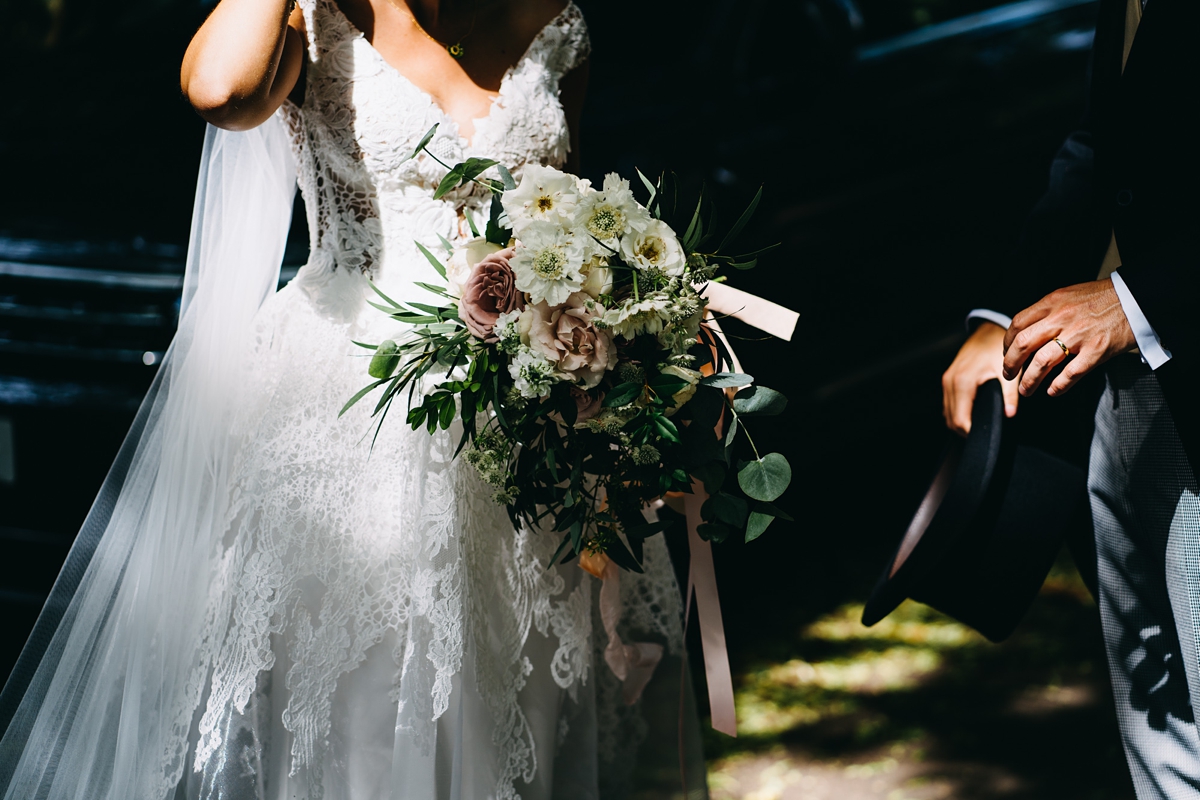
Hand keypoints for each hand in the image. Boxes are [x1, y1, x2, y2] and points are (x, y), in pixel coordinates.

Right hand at [942, 322, 1019, 435]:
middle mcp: (950, 382)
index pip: (960, 420)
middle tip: (986, 435)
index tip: (987, 437)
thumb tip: (1010, 415)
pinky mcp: (948, 379)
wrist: (988, 329)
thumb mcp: (1007, 370)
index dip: (972, 433)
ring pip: (947, 413)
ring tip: (980, 426)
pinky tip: (972, 414)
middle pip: (951, 420)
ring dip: (960, 422)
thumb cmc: (997, 348)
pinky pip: (948, 403)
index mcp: (963, 382)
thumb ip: (1010, 394)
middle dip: (966, 431)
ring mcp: (947, 381)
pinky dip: (957, 413)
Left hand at [1002, 279, 1136, 397]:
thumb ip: (1049, 310)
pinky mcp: (1096, 351)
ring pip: (1042, 362)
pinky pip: (1071, 373)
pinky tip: (1053, 391)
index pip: (1018, 324)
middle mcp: (1061, 318)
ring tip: (1025, 390)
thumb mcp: (1069, 295)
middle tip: (1008, 375)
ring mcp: (1079, 335)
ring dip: (1029, 380)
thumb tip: (1029, 329)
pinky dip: (1059, 386)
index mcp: (1052, 302)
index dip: (1007, 342)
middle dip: (1010, 363)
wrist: (1136, 298)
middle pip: (1023, 344)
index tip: (1007, 353)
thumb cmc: (1103, 297)